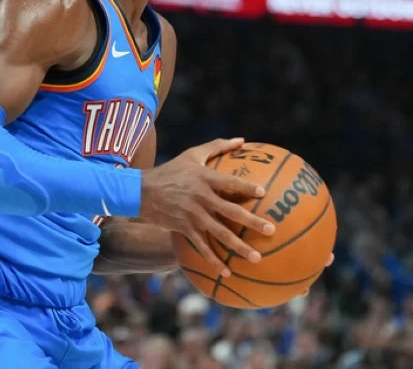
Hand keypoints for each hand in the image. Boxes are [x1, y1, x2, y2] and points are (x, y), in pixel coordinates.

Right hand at [138, 137, 272, 277]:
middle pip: (231, 211)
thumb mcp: (192, 155)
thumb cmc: (171, 170)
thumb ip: (217, 146)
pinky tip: (227, 272)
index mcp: (204, 178)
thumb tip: (242, 140)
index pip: (229, 183)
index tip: (263, 194)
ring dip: (239, 247)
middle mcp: (201, 197)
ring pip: (220, 233)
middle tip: (271, 230)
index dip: (246, 188)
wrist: (141, 191)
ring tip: (257, 258)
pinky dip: (214, 260)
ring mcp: (192, 215)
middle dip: (252, 222)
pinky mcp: (184, 228)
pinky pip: (202, 247)